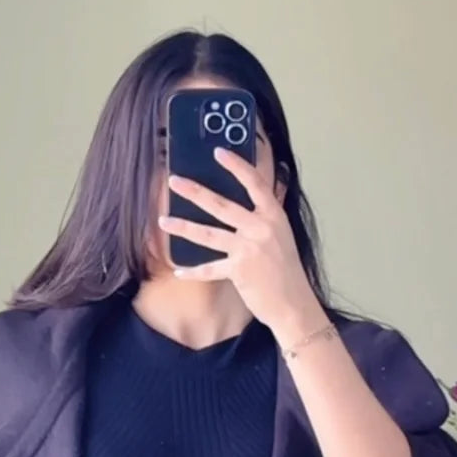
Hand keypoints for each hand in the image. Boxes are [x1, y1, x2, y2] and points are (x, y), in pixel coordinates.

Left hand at [160, 148, 325, 345]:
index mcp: (273, 215)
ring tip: (163, 221)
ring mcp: (249, 249)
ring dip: (183, 227)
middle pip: (222, 205)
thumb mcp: (282, 235)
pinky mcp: (239, 271)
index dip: (236, 166)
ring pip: (209, 234)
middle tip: (174, 181)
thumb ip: (267, 215)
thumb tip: (255, 195)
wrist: (294, 303)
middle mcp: (261, 228)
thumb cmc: (287, 271)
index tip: (218, 152)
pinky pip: (210, 269)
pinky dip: (194, 272)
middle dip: (195, 192)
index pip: (255, 183)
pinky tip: (179, 271)